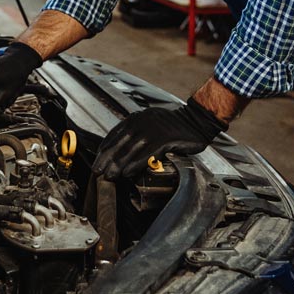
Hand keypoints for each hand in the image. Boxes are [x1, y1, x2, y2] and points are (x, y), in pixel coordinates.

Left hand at [93, 98, 226, 179]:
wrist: (196, 120)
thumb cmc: (174, 125)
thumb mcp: (151, 123)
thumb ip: (138, 133)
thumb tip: (122, 150)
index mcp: (137, 118)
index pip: (115, 134)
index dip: (105, 148)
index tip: (98, 159)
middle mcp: (142, 122)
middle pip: (120, 142)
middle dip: (106, 158)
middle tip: (98, 171)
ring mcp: (153, 129)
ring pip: (130, 149)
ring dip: (118, 164)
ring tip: (110, 175)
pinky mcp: (164, 139)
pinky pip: (146, 154)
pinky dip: (135, 164)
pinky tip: (128, 173)